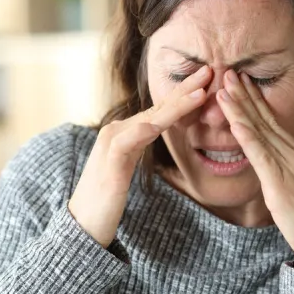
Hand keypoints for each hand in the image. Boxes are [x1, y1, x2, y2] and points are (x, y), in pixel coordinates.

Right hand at [69, 65, 211, 247]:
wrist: (82, 224)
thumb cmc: (107, 198)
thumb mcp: (128, 166)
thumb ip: (140, 145)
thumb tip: (156, 130)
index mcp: (126, 131)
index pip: (161, 108)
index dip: (185, 93)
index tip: (209, 79)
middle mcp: (117, 131)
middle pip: (158, 107)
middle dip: (186, 88)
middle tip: (211, 70)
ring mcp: (111, 145)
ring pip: (148, 120)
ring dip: (175, 106)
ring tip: (200, 93)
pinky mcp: (108, 165)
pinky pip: (126, 144)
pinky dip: (141, 132)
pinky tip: (157, 125)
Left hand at [217, 70, 293, 272]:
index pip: (276, 124)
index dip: (258, 103)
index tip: (243, 84)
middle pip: (266, 121)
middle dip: (245, 96)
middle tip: (228, 72)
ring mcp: (290, 170)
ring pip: (260, 133)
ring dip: (240, 109)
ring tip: (223, 87)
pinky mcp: (280, 187)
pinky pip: (260, 157)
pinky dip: (247, 137)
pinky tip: (235, 122)